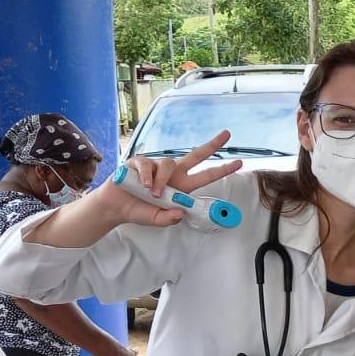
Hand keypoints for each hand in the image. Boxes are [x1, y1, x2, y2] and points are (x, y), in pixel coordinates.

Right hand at [89, 131, 242, 228]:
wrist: (115, 207)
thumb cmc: (139, 211)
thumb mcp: (158, 220)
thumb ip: (169, 219)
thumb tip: (180, 212)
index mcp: (181, 186)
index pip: (205, 176)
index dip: (222, 170)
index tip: (239, 163)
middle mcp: (172, 173)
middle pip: (196, 155)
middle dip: (212, 145)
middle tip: (227, 135)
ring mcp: (156, 166)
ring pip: (168, 164)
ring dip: (162, 180)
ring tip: (152, 193)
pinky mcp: (140, 162)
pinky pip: (147, 164)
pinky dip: (146, 176)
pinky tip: (142, 186)